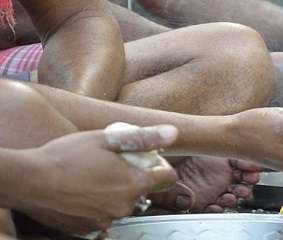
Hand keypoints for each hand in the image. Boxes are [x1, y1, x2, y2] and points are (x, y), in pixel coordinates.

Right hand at [17, 125, 177, 233]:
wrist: (28, 180)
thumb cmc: (66, 156)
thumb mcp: (108, 138)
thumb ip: (145, 137)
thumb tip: (173, 133)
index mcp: (134, 184)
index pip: (168, 178)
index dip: (160, 165)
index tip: (146, 158)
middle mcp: (124, 207)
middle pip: (144, 191)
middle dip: (136, 177)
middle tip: (114, 163)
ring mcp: (105, 220)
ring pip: (123, 204)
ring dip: (116, 192)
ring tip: (94, 176)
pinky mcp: (87, 229)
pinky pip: (103, 216)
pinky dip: (98, 205)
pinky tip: (83, 191)